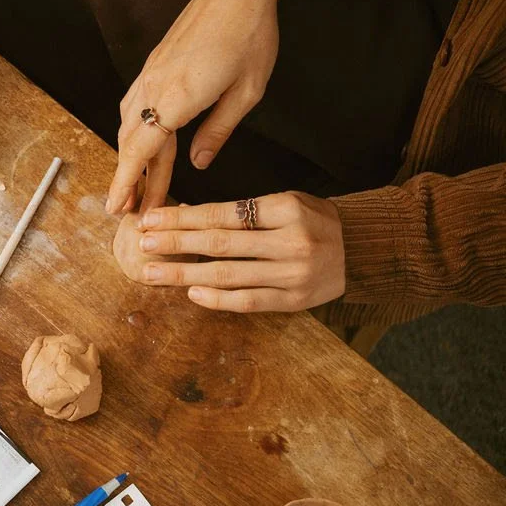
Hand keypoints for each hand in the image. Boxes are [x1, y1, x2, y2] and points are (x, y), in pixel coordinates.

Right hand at [106, 0, 284, 214]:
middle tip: (128, 210)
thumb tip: (198, 163)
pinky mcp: (153, 66)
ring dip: (129, 157)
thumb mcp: (247, 92)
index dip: (128, 182)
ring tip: (135, 184)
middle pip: (131, 142)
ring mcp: (150, 74)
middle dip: (127, 179)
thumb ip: (218, 131)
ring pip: (129, 125)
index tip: (118, 208)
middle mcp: (155, 87)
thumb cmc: (249, 35)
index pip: (142, 150)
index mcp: (178, 98)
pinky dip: (134, 132)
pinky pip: (134, 107)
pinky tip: (142, 145)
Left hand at [135, 192, 345, 311]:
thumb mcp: (284, 203)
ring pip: (228, 275)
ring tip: (153, 272)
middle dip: (176, 244)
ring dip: (185, 274)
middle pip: (221, 244)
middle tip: (142, 243)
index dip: (183, 218)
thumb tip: (185, 216)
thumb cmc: (314, 220)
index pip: (224, 214)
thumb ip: (240, 211)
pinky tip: (191, 292)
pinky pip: (248, 302)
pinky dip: (217, 299)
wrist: (362, 250)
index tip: (151, 219)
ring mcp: (292, 274)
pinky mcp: (293, 301)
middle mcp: (290, 242)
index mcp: (287, 209)